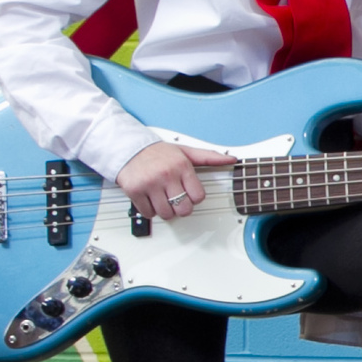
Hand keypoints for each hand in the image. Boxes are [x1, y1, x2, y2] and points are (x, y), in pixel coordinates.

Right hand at [117, 141, 231, 220]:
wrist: (129, 148)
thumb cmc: (159, 153)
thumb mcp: (186, 151)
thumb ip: (209, 156)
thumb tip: (231, 159)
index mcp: (182, 166)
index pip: (198, 197)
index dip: (194, 198)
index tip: (188, 192)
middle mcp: (166, 174)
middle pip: (184, 209)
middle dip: (181, 207)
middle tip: (175, 199)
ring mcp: (150, 184)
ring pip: (166, 214)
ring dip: (165, 210)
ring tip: (162, 198)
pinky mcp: (135, 191)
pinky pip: (148, 213)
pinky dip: (150, 211)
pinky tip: (150, 199)